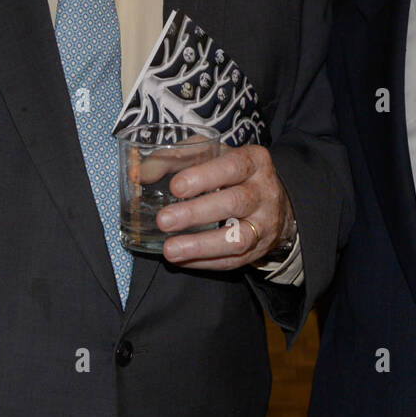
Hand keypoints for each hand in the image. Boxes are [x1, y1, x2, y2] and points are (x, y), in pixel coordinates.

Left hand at [155, 144, 293, 270]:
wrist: (275, 202)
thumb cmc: (232, 173)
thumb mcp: (210, 154)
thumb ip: (175, 158)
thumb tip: (140, 174)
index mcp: (254, 161)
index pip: (232, 166)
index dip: (204, 177)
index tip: (175, 187)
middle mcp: (265, 191)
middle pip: (235, 202)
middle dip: (196, 213)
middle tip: (164, 220)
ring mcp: (265, 224)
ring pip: (238, 238)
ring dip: (201, 246)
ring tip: (170, 249)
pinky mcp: (258, 249)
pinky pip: (233, 260)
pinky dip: (205, 262)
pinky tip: (182, 260)